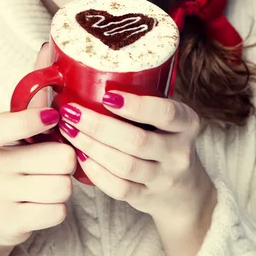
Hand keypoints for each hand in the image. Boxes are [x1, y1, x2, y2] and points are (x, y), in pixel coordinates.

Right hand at [0, 44, 76, 249]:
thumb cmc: (19, 159)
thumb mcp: (23, 126)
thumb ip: (37, 90)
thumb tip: (48, 46)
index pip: (4, 124)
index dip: (31, 121)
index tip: (52, 120)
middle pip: (59, 157)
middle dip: (67, 161)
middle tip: (56, 162)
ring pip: (62, 186)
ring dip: (65, 185)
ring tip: (50, 181)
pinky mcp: (8, 222)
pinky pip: (57, 212)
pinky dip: (58, 209)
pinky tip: (44, 203)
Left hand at [58, 92, 213, 222]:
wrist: (184, 189)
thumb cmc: (162, 136)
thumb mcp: (165, 113)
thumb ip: (139, 91)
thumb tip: (74, 57)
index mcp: (186, 122)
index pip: (165, 112)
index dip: (136, 106)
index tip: (107, 96)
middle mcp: (179, 151)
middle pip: (137, 141)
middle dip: (99, 126)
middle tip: (71, 112)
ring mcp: (165, 177)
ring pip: (125, 166)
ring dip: (91, 147)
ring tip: (68, 130)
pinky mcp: (148, 198)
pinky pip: (119, 188)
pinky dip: (96, 173)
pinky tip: (80, 157)